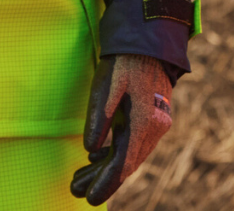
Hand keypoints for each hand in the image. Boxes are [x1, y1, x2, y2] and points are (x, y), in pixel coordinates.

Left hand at [69, 54, 174, 204]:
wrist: (150, 40)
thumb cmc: (124, 61)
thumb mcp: (106, 87)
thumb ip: (99, 120)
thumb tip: (89, 150)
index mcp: (143, 123)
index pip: (123, 164)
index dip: (105, 183)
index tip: (90, 199)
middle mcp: (155, 128)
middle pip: (127, 163)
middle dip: (101, 179)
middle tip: (75, 189)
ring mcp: (157, 122)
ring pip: (131, 154)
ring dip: (106, 166)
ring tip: (81, 177)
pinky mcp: (154, 116)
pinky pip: (135, 142)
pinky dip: (116, 152)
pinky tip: (97, 154)